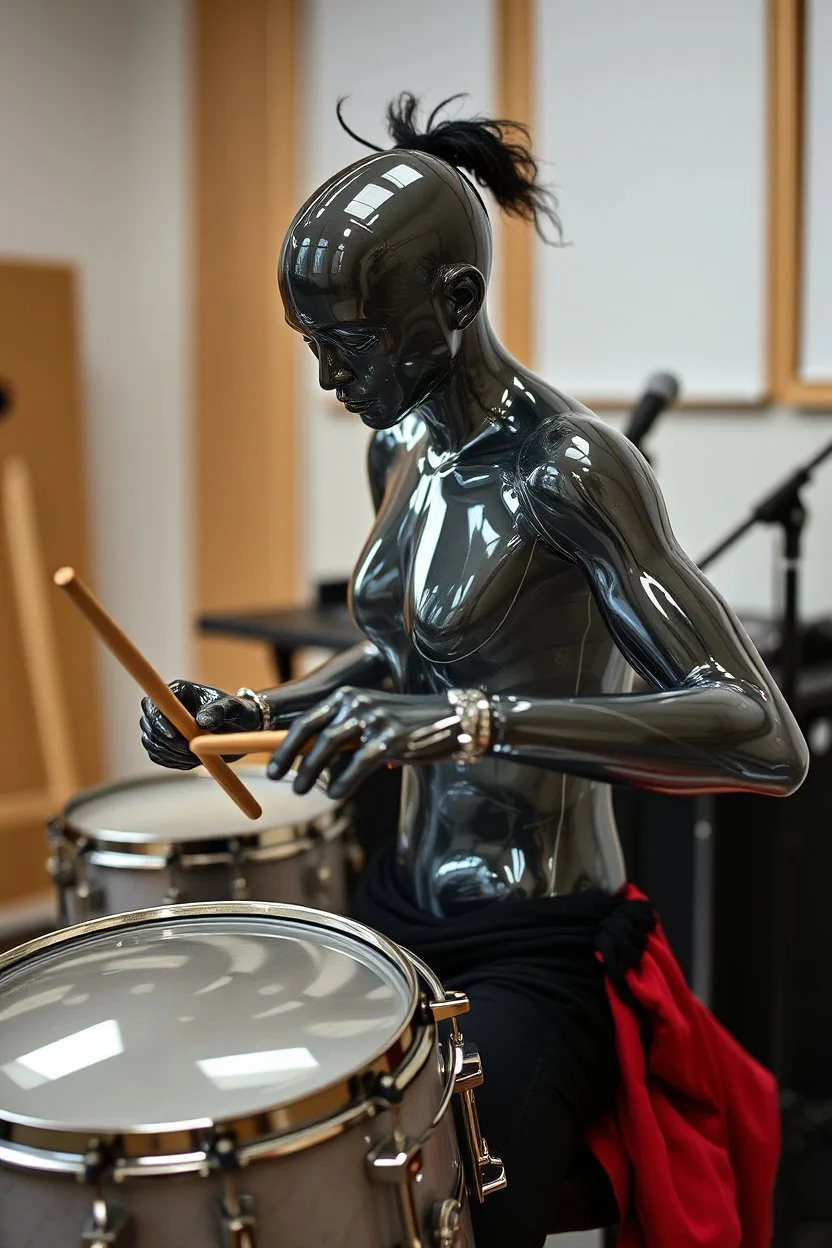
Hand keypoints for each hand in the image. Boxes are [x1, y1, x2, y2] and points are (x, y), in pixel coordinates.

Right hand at [140, 679, 261, 769]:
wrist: (242, 728)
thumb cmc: (238, 712)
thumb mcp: (234, 708)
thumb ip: (219, 710)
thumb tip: (202, 720)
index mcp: (177, 692)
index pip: (153, 704)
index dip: (157, 720)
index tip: (173, 735)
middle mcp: (166, 709)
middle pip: (148, 726)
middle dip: (165, 742)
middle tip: (189, 751)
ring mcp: (165, 726)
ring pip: (152, 743)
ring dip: (170, 754)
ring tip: (195, 756)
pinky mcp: (168, 744)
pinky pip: (159, 756)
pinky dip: (172, 762)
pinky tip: (191, 761)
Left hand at [267, 687, 460, 799]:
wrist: (451, 720)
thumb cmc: (408, 727)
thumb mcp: (372, 723)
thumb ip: (345, 738)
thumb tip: (314, 766)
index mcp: (348, 697)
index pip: (307, 721)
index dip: (285, 744)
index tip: (271, 765)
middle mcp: (357, 703)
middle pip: (311, 732)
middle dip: (289, 758)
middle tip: (277, 779)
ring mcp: (373, 720)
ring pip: (329, 747)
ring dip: (310, 772)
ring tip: (301, 789)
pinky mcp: (390, 739)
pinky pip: (357, 764)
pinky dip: (342, 782)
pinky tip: (335, 794)